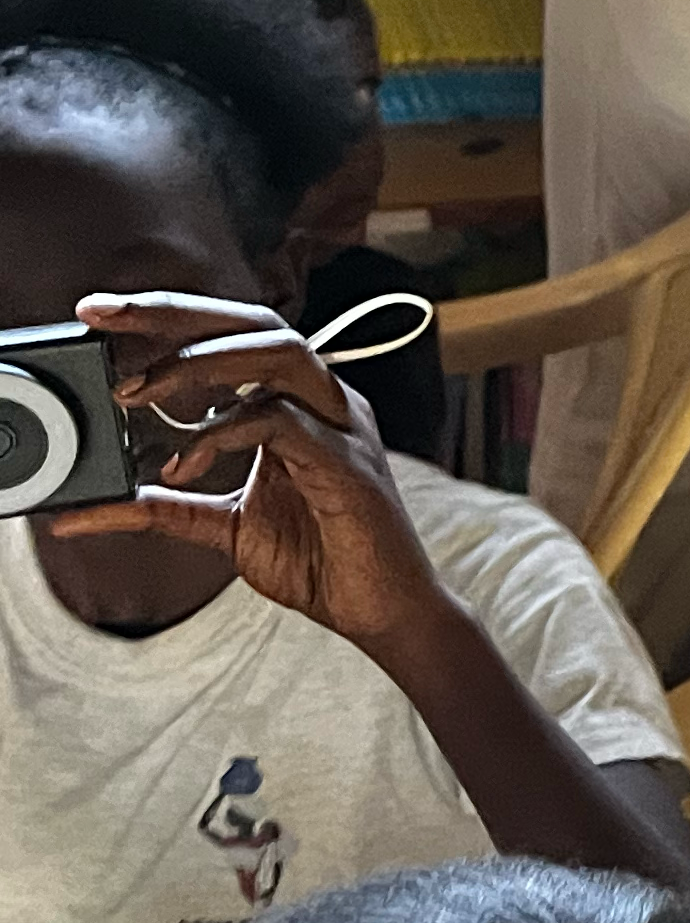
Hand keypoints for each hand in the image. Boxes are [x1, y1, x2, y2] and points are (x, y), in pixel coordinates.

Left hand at [41, 292, 443, 649]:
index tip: (98, 314)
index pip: (235, 335)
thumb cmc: (319, 560)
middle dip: (174, 312)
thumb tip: (76, 513)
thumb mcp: (220, 526)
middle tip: (101, 316)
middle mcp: (325, 401)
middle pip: (254, 323)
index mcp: (299, 404)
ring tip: (135, 391)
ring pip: (277, 353)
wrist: (380, 610)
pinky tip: (183, 464)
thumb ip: (158, 509)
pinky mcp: (347, 464)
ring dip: (199, 362)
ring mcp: (342, 427)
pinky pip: (283, 422)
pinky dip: (223, 433)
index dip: (169, 317)